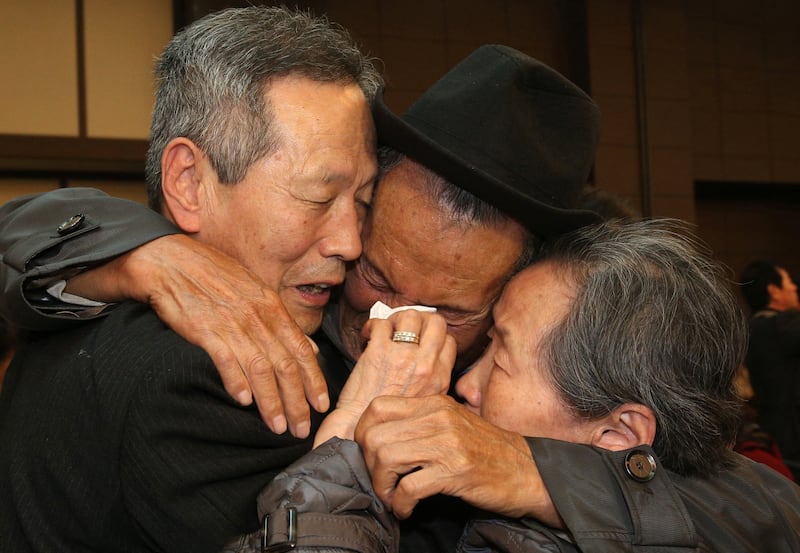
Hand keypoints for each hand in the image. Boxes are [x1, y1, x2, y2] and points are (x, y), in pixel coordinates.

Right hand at [66, 234, 327, 437]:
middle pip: (285, 365)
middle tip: (302, 429)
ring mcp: (232, 322)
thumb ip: (282, 323)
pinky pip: (225, 358)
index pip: (302, 349)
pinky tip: (243, 401)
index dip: (313, 380)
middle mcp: (257, 316)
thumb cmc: (213, 276)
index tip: (322, 405)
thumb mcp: (255, 292)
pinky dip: (236, 381)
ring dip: (271, 401)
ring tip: (278, 427)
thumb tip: (311, 348)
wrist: (170, 259)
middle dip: (297, 401)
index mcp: (272, 306)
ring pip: (261, 368)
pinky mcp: (204, 328)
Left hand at [314, 309, 454, 445]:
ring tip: (387, 330)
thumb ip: (432, 384)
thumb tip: (428, 362)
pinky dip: (372, 325)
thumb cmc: (388, 424)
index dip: (435, 335)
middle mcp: (425, 365)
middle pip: (436, 322)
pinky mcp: (379, 352)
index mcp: (440, 378)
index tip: (421, 340)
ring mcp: (403, 356)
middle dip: (421, 319)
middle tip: (405, 328)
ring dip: (396, 318)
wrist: (359, 432)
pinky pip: (380, 323)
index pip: (449, 340)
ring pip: (410, 315)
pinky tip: (368, 336)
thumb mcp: (425, 408)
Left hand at [354, 395, 560, 525]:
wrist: (530, 471)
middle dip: (369, 466)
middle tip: (381, 482)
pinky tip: (406, 509)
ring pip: (387, 458)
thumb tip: (379, 436)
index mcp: (434, 403)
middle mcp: (438, 417)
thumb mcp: (453, 423)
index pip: (378, 407)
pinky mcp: (455, 471)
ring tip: (392, 498)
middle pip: (375, 435)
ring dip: (382, 486)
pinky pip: (408, 487)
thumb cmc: (488, 451)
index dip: (363, 433)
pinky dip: (400, 503)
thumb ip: (421, 422)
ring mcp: (447, 443)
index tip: (369, 456)